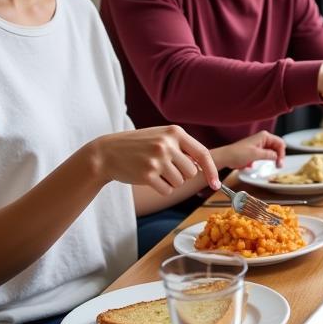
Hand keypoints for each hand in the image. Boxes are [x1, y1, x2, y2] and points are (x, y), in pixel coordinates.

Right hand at [93, 126, 219, 193]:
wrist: (107, 152)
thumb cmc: (138, 146)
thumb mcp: (161, 137)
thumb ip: (182, 148)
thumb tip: (202, 168)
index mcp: (174, 132)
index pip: (202, 154)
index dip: (211, 171)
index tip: (215, 184)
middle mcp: (167, 144)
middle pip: (191, 172)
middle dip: (181, 174)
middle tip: (164, 167)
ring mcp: (157, 159)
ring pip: (180, 182)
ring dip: (170, 181)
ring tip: (154, 170)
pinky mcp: (147, 174)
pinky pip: (167, 190)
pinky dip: (161, 188)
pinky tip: (148, 178)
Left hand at [212, 130, 285, 170]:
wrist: (226, 157)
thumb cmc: (237, 154)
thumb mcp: (255, 154)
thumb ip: (269, 154)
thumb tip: (277, 156)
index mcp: (264, 136)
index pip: (280, 143)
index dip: (282, 153)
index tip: (279, 163)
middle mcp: (263, 139)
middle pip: (278, 147)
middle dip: (279, 156)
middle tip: (278, 166)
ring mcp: (260, 144)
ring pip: (273, 152)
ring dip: (273, 159)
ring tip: (273, 166)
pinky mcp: (257, 150)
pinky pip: (266, 155)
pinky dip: (267, 160)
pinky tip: (264, 164)